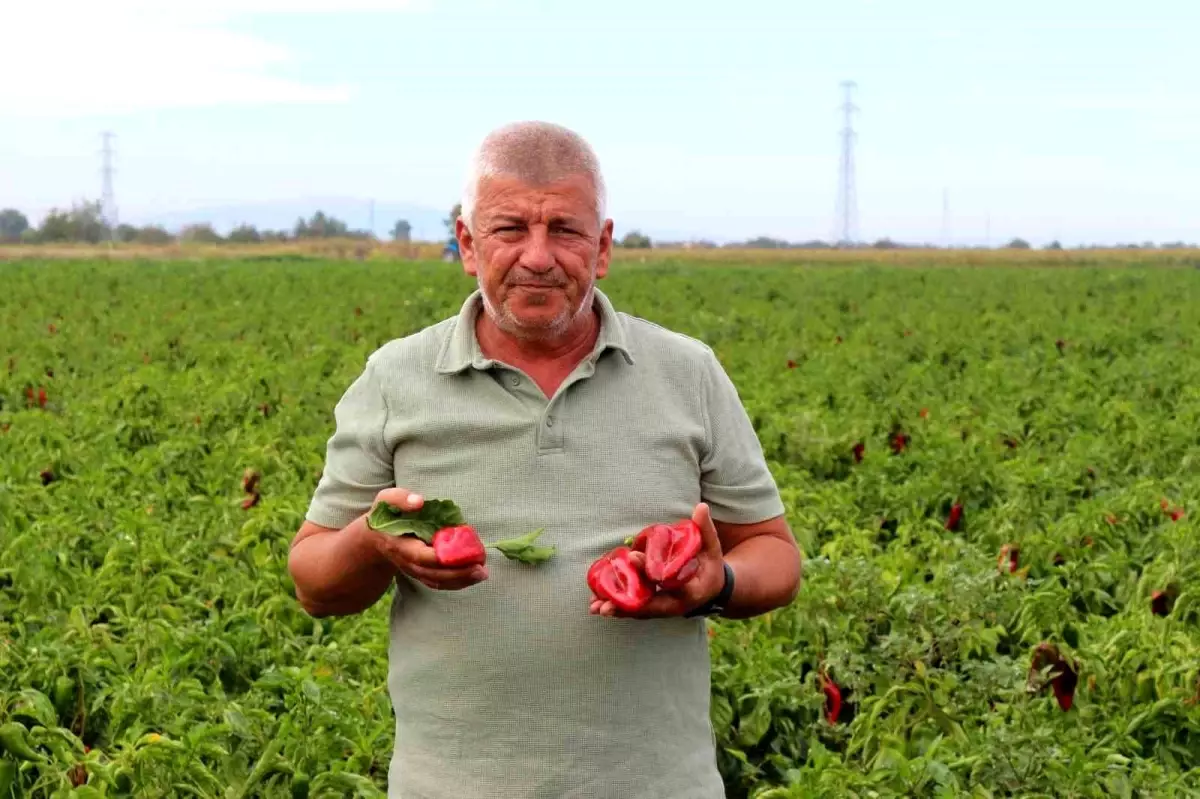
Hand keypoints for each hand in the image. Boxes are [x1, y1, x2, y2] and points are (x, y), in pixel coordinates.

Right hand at [359, 488, 488, 590]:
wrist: (375, 537)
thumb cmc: (385, 514)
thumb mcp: (386, 500)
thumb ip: (399, 499)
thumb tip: (418, 502)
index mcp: (398, 545)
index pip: (419, 556)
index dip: (438, 557)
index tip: (458, 553)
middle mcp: (406, 562)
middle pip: (432, 573)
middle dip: (456, 573)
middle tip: (479, 567)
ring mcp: (413, 570)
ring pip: (437, 581)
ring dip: (460, 580)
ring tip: (482, 573)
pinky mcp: (421, 573)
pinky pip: (439, 582)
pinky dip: (457, 582)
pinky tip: (474, 576)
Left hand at [589, 502, 726, 618]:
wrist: (711, 589)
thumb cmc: (710, 566)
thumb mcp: (712, 548)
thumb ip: (706, 530)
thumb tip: (701, 507)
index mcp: (692, 590)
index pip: (671, 583)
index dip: (653, 572)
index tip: (634, 557)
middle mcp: (676, 604)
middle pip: (650, 606)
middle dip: (627, 605)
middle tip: (605, 604)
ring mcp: (664, 608)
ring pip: (639, 611)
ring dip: (618, 609)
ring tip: (595, 608)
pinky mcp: (655, 607)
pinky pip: (635, 609)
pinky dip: (618, 608)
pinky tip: (597, 606)